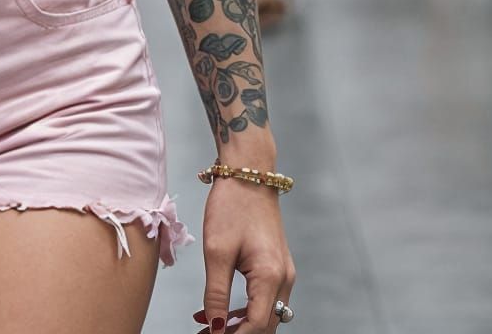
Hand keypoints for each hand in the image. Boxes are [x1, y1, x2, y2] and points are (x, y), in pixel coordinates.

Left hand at [195, 179, 294, 333]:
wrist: (248, 172)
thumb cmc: (231, 205)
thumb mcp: (216, 250)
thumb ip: (216, 293)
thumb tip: (213, 327)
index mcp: (271, 276)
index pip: (256, 325)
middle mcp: (284, 279)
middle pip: (264, 325)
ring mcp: (284, 272)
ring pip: (266, 315)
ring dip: (240, 325)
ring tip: (208, 327)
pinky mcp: (277, 266)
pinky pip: (265, 299)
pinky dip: (245, 310)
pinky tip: (221, 312)